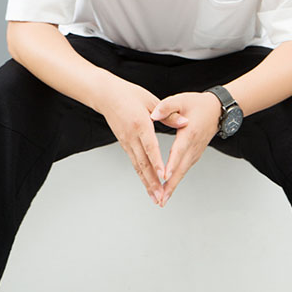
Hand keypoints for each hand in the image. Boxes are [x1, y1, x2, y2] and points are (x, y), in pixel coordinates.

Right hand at [98, 76, 188, 204]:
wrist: (106, 95)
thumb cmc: (128, 94)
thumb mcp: (150, 100)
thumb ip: (169, 114)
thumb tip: (185, 122)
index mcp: (139, 123)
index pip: (150, 146)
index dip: (157, 162)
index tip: (164, 176)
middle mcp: (131, 136)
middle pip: (143, 163)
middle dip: (153, 182)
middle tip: (161, 197)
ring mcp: (126, 141)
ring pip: (137, 166)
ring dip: (147, 183)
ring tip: (155, 197)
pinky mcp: (123, 143)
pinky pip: (134, 162)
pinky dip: (141, 174)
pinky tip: (147, 183)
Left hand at [150, 91, 220, 206]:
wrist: (217, 110)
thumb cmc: (198, 104)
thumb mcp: (181, 100)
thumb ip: (166, 107)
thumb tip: (152, 115)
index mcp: (190, 132)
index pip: (179, 150)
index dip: (172, 163)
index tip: (164, 176)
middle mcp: (194, 146)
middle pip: (182, 168)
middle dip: (171, 184)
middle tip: (161, 198)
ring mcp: (196, 152)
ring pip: (183, 171)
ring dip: (173, 186)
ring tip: (162, 199)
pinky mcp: (195, 154)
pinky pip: (185, 169)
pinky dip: (177, 179)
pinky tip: (169, 188)